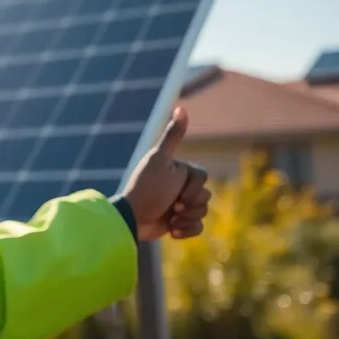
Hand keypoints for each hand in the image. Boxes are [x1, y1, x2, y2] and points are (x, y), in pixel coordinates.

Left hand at [121, 107, 210, 241]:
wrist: (132, 219)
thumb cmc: (146, 188)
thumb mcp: (160, 160)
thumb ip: (172, 136)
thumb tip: (181, 106)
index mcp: (178, 169)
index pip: (202, 178)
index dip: (192, 188)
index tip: (176, 194)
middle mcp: (180, 185)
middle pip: (205, 196)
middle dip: (190, 206)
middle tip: (172, 207)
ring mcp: (180, 204)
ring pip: (203, 212)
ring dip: (187, 220)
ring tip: (170, 219)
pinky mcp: (178, 222)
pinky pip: (198, 227)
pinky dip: (187, 231)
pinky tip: (172, 231)